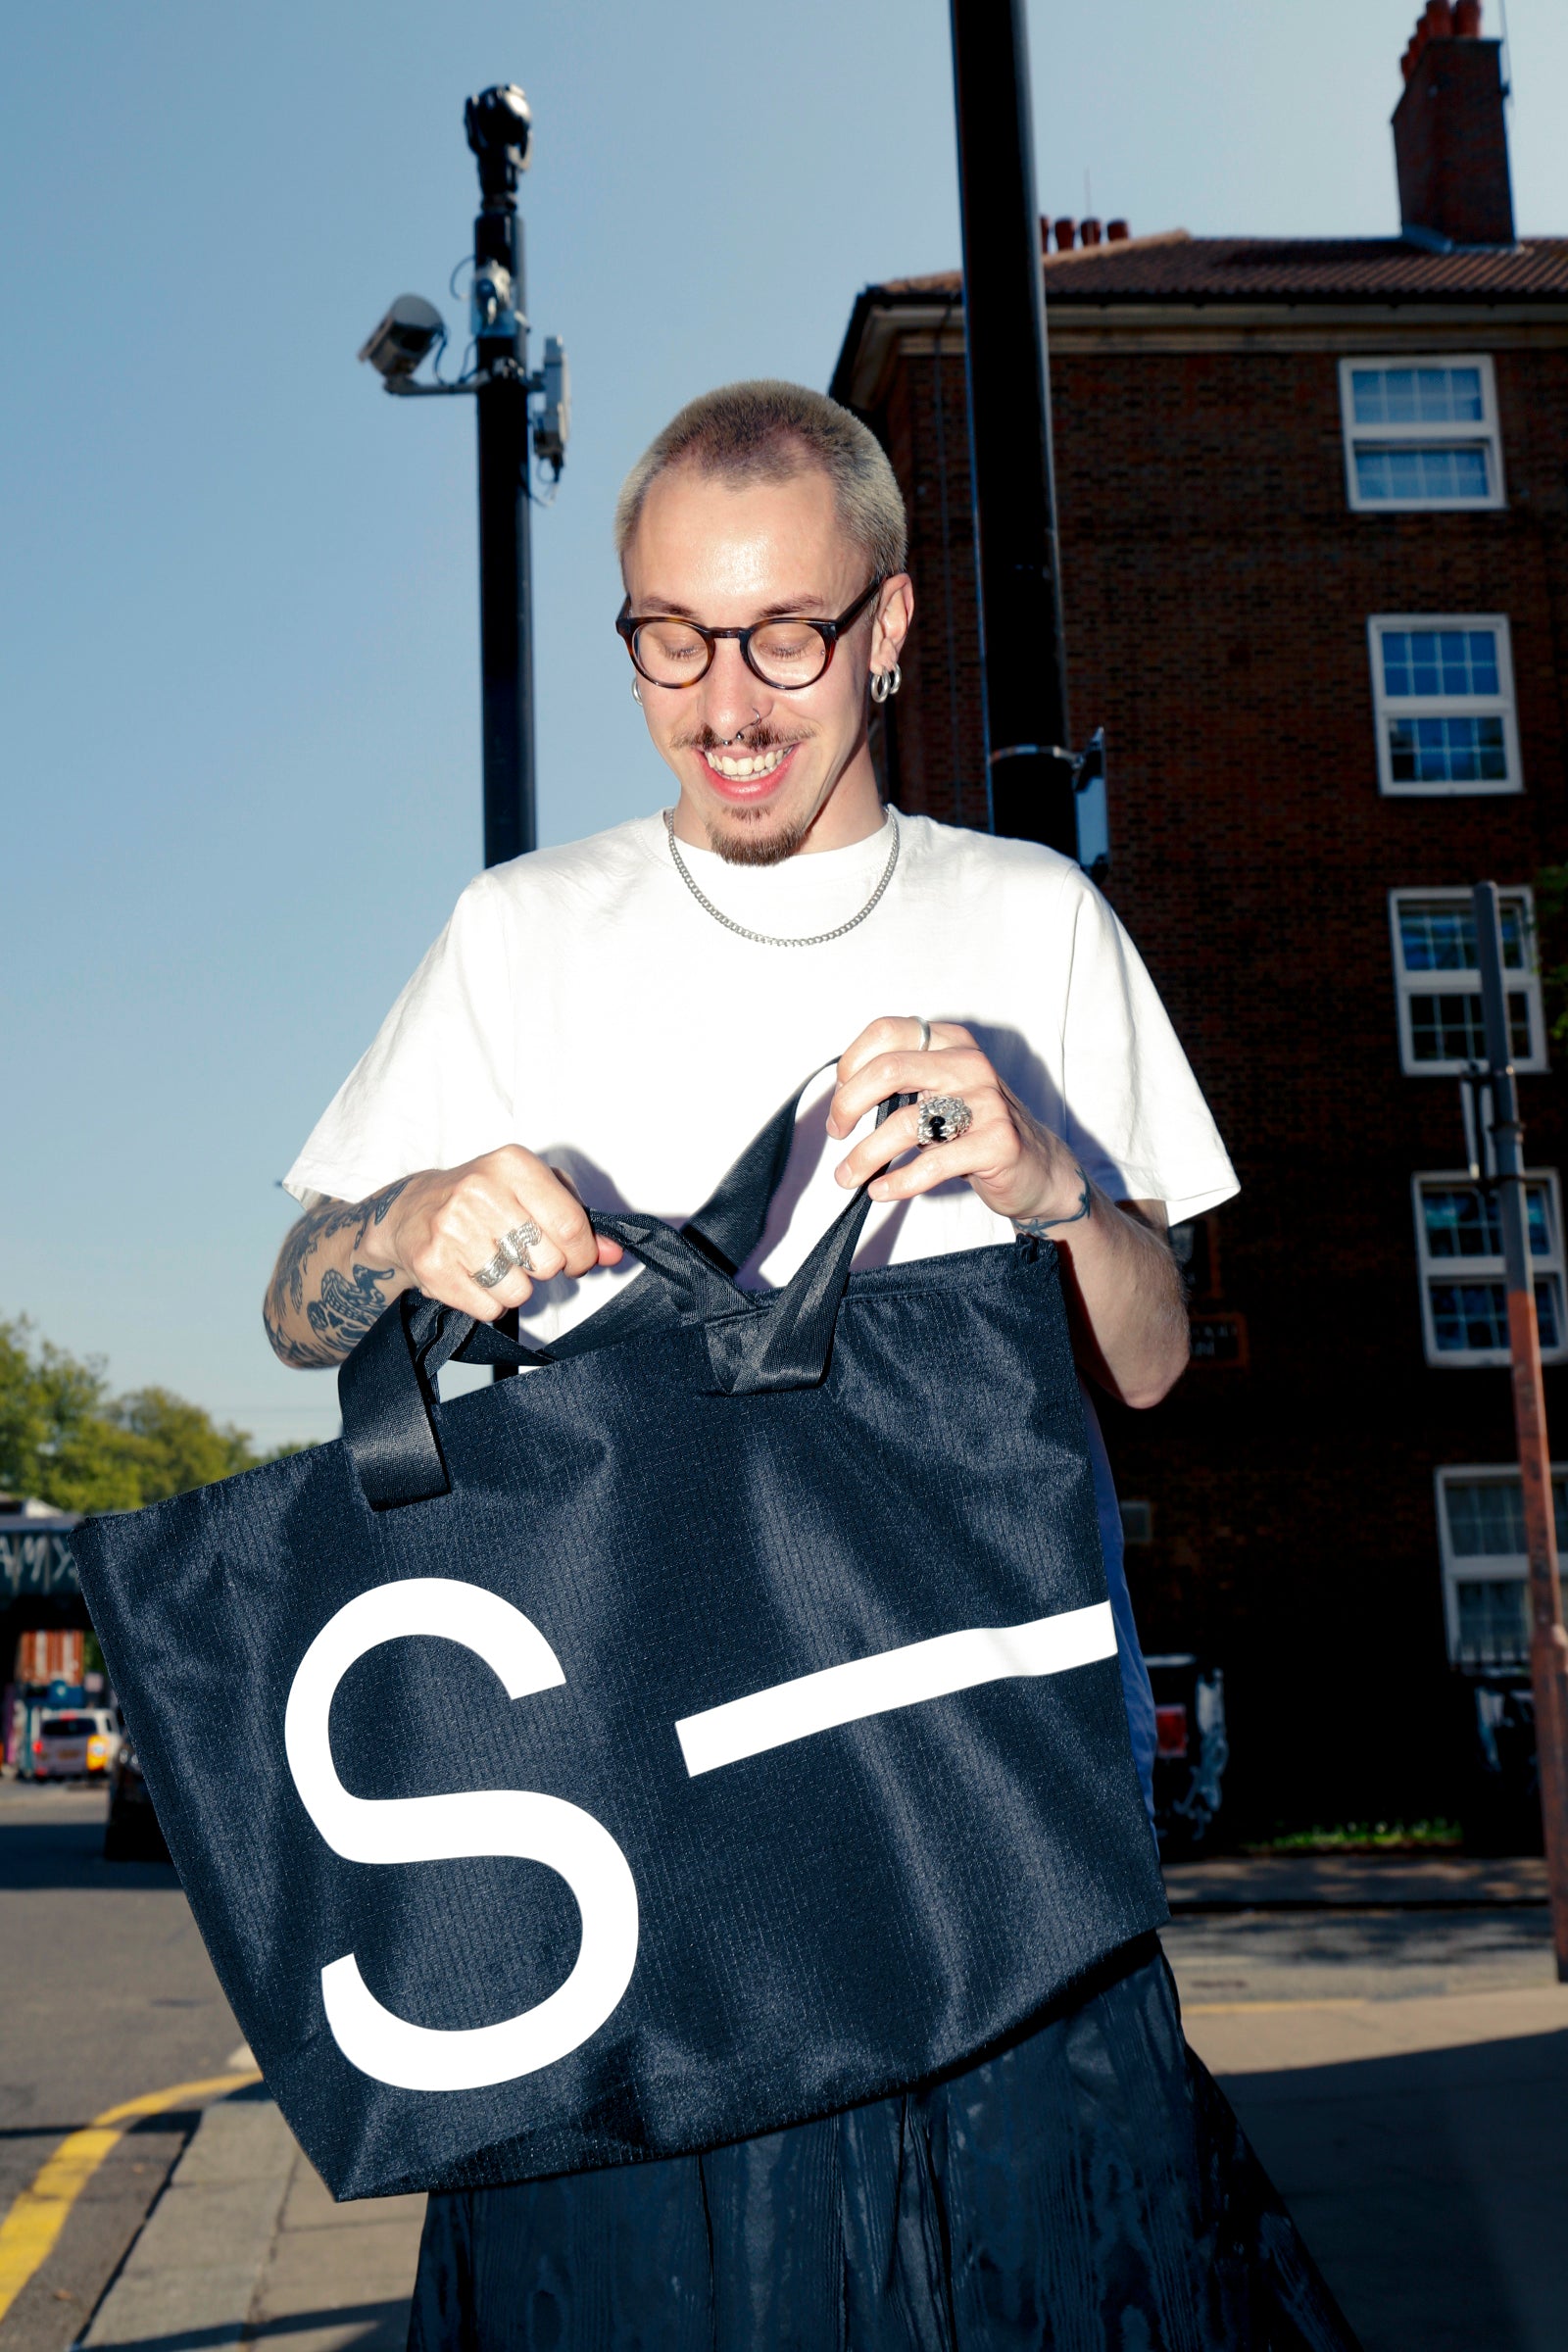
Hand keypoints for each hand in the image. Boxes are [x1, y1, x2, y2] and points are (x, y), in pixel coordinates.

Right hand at [380, 1148, 622, 1321]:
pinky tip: (475, 1276)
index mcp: (512, 1164)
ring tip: (496, 1264)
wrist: (410, 1212)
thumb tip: (614, 1253)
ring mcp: (452, 1229)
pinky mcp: (432, 1266)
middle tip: (524, 1256)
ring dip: (515, 1288)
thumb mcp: (533, 1193)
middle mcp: (479, 1191)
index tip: (577, 1259)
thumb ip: (580, 1221)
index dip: (583, 1254)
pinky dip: (489, 1302)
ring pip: (518, 1291)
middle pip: (547, 1262)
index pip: (570, 1225)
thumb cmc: (484, 1199)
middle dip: (545, 1269)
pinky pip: (488, 1308)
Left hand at [826, 1016, 1087, 1227]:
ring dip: (865, 1155)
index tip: (841, 1095)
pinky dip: (898, 1182)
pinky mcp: (998, 1142)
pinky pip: (933, 1163)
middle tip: (837, 1131)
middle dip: (848, 1104)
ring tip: (847, 1177)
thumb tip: (841, 1096)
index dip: (852, 1062)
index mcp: (951, 1042)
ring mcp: (987, 1102)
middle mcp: (969, 1064)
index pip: (887, 1031)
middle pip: (887, 1070)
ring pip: (905, 1122)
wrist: (1039, 1168)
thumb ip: (902, 1081)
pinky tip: (881, 1191)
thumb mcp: (942, 1090)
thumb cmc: (978, 1129)